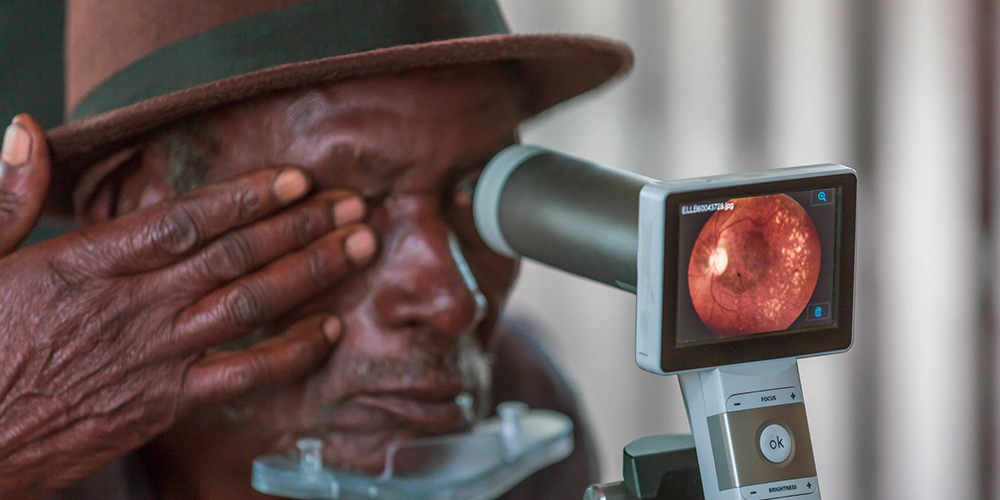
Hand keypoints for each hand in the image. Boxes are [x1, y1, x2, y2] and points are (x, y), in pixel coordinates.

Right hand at [0, 116, 378, 498]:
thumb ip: (11, 196)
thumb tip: (27, 130)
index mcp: (87, 263)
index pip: (185, 219)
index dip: (248, 196)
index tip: (296, 179)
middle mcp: (132, 306)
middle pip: (235, 255)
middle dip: (301, 225)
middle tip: (351, 205)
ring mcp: (155, 357)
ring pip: (250, 305)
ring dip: (311, 272)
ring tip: (359, 246)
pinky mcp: (166, 404)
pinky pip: (245, 375)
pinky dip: (293, 352)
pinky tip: (330, 329)